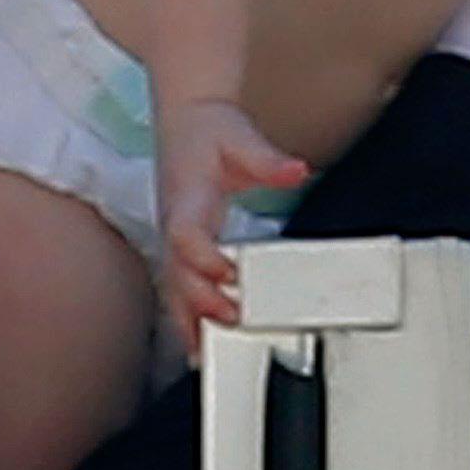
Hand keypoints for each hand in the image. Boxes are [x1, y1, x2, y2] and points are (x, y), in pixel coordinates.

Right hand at [156, 92, 308, 333]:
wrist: (185, 119)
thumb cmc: (209, 130)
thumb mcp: (242, 136)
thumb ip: (268, 159)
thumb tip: (296, 171)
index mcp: (186, 197)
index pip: (185, 235)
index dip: (203, 258)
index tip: (230, 275)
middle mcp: (173, 222)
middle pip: (176, 272)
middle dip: (200, 301)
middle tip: (232, 320)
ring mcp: (172, 238)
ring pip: (172, 287)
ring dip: (188, 318)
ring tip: (206, 350)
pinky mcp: (178, 247)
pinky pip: (177, 287)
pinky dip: (185, 316)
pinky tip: (197, 341)